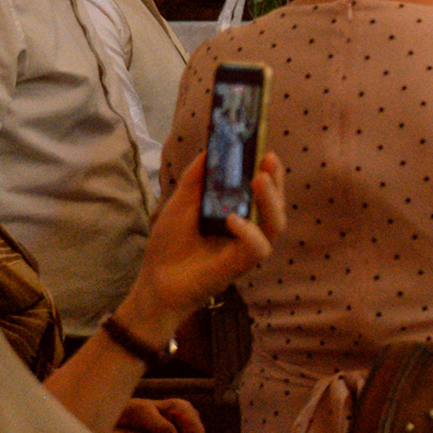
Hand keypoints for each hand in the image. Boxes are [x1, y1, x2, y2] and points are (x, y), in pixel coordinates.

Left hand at [129, 149, 282, 335]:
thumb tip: (209, 151)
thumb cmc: (168, 246)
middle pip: (275, 205)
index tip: (265, 151)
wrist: (155, 281)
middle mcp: (248, 230)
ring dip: (271, 200)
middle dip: (276, 181)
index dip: (267, 172)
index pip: (260, 191)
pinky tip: (233, 219)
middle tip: (268, 159)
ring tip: (259, 179)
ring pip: (275, 224)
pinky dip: (249, 232)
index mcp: (237, 214)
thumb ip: (194, 180)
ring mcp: (247, 248)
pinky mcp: (242, 265)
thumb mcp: (179, 204)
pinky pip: (257, 247)